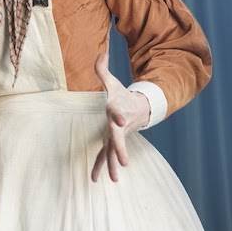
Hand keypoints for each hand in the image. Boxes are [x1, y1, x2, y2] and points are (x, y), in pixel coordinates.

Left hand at [90, 53, 150, 182]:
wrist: (136, 109)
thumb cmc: (121, 96)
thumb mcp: (112, 82)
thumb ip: (103, 69)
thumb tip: (99, 51)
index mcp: (117, 111)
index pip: (119, 113)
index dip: (119, 115)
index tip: (120, 118)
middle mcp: (118, 127)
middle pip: (119, 139)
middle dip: (121, 149)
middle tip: (124, 161)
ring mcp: (117, 136)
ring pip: (114, 152)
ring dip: (113, 165)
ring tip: (114, 179)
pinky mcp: (113, 143)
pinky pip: (105, 156)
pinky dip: (100, 166)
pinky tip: (95, 179)